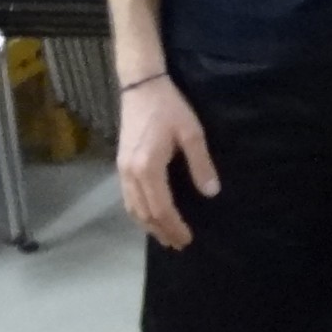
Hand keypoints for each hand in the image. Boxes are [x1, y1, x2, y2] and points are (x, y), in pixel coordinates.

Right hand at [118, 74, 217, 247]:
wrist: (142, 87)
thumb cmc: (170, 108)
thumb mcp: (191, 133)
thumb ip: (201, 164)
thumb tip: (211, 192)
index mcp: (148, 167)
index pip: (161, 208)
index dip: (174, 226)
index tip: (187, 238)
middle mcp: (131, 173)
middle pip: (145, 213)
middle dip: (162, 231)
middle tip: (179, 244)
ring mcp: (122, 170)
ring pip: (132, 208)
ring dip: (148, 226)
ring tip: (165, 236)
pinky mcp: (120, 164)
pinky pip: (127, 198)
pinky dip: (139, 213)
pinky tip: (149, 216)